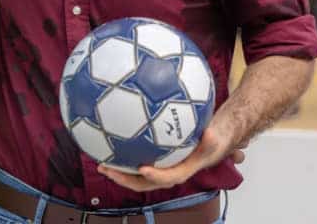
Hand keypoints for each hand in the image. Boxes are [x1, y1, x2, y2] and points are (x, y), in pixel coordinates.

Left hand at [97, 124, 239, 191]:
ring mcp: (159, 168)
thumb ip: (211, 139)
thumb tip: (209, 133)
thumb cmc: (210, 141)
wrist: (209, 142)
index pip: (169, 177)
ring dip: (119, 172)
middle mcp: (168, 172)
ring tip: (101, 164)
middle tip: (108, 169)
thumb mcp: (215, 139)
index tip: (142, 168)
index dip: (156, 175)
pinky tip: (108, 149)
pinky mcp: (153, 162)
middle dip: (126, 179)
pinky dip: (123, 159)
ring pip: (137, 176)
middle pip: (146, 182)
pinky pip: (136, 163)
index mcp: (183, 170)